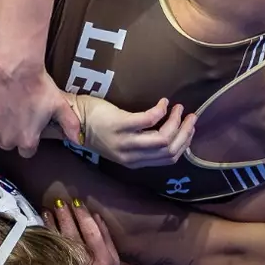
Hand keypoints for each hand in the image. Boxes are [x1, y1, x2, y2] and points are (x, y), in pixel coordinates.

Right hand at [0, 63, 80, 157]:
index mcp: (28, 140)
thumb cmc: (39, 85)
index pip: (26, 152)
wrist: (16, 68)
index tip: (25, 128)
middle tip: (12, 119)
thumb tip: (78, 141)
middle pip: (7, 146)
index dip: (26, 140)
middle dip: (9, 136)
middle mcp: (8, 140)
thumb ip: (70, 125)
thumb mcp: (59, 105)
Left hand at [49, 197, 132, 264]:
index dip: (83, 215)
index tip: (76, 201)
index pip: (91, 232)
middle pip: (73, 236)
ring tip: (49, 209)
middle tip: (60, 202)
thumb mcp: (113, 255)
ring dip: (53, 224)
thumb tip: (93, 213)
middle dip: (66, 217)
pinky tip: (44, 225)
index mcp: (103, 261)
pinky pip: (51, 253)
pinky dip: (47, 237)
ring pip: (60, 244)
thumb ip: (104, 235)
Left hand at [73, 96, 196, 168]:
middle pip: (169, 150)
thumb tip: (168, 135)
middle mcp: (131, 156)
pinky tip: (163, 102)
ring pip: (163, 138)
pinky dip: (161, 111)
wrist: (73, 120)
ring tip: (180, 108)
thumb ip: (141, 144)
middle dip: (185, 133)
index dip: (184, 145)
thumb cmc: (97, 128)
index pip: (168, 159)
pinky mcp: (120, 125)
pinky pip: (149, 119)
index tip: (190, 130)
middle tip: (191, 116)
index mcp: (134, 162)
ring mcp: (125, 142)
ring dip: (177, 122)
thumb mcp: (121, 144)